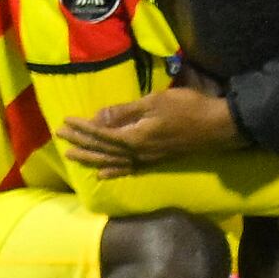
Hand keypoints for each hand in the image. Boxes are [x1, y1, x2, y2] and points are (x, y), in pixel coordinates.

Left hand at [59, 86, 239, 172]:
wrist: (217, 127)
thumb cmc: (187, 108)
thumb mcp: (154, 103)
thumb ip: (125, 112)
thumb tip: (98, 118)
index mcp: (134, 138)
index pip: (100, 134)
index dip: (82, 128)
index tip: (65, 122)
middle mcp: (137, 153)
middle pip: (102, 149)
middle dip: (80, 142)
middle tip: (60, 137)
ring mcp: (146, 160)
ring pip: (111, 161)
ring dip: (90, 157)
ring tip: (72, 156)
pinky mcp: (155, 161)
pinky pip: (128, 169)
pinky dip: (113, 171)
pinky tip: (102, 174)